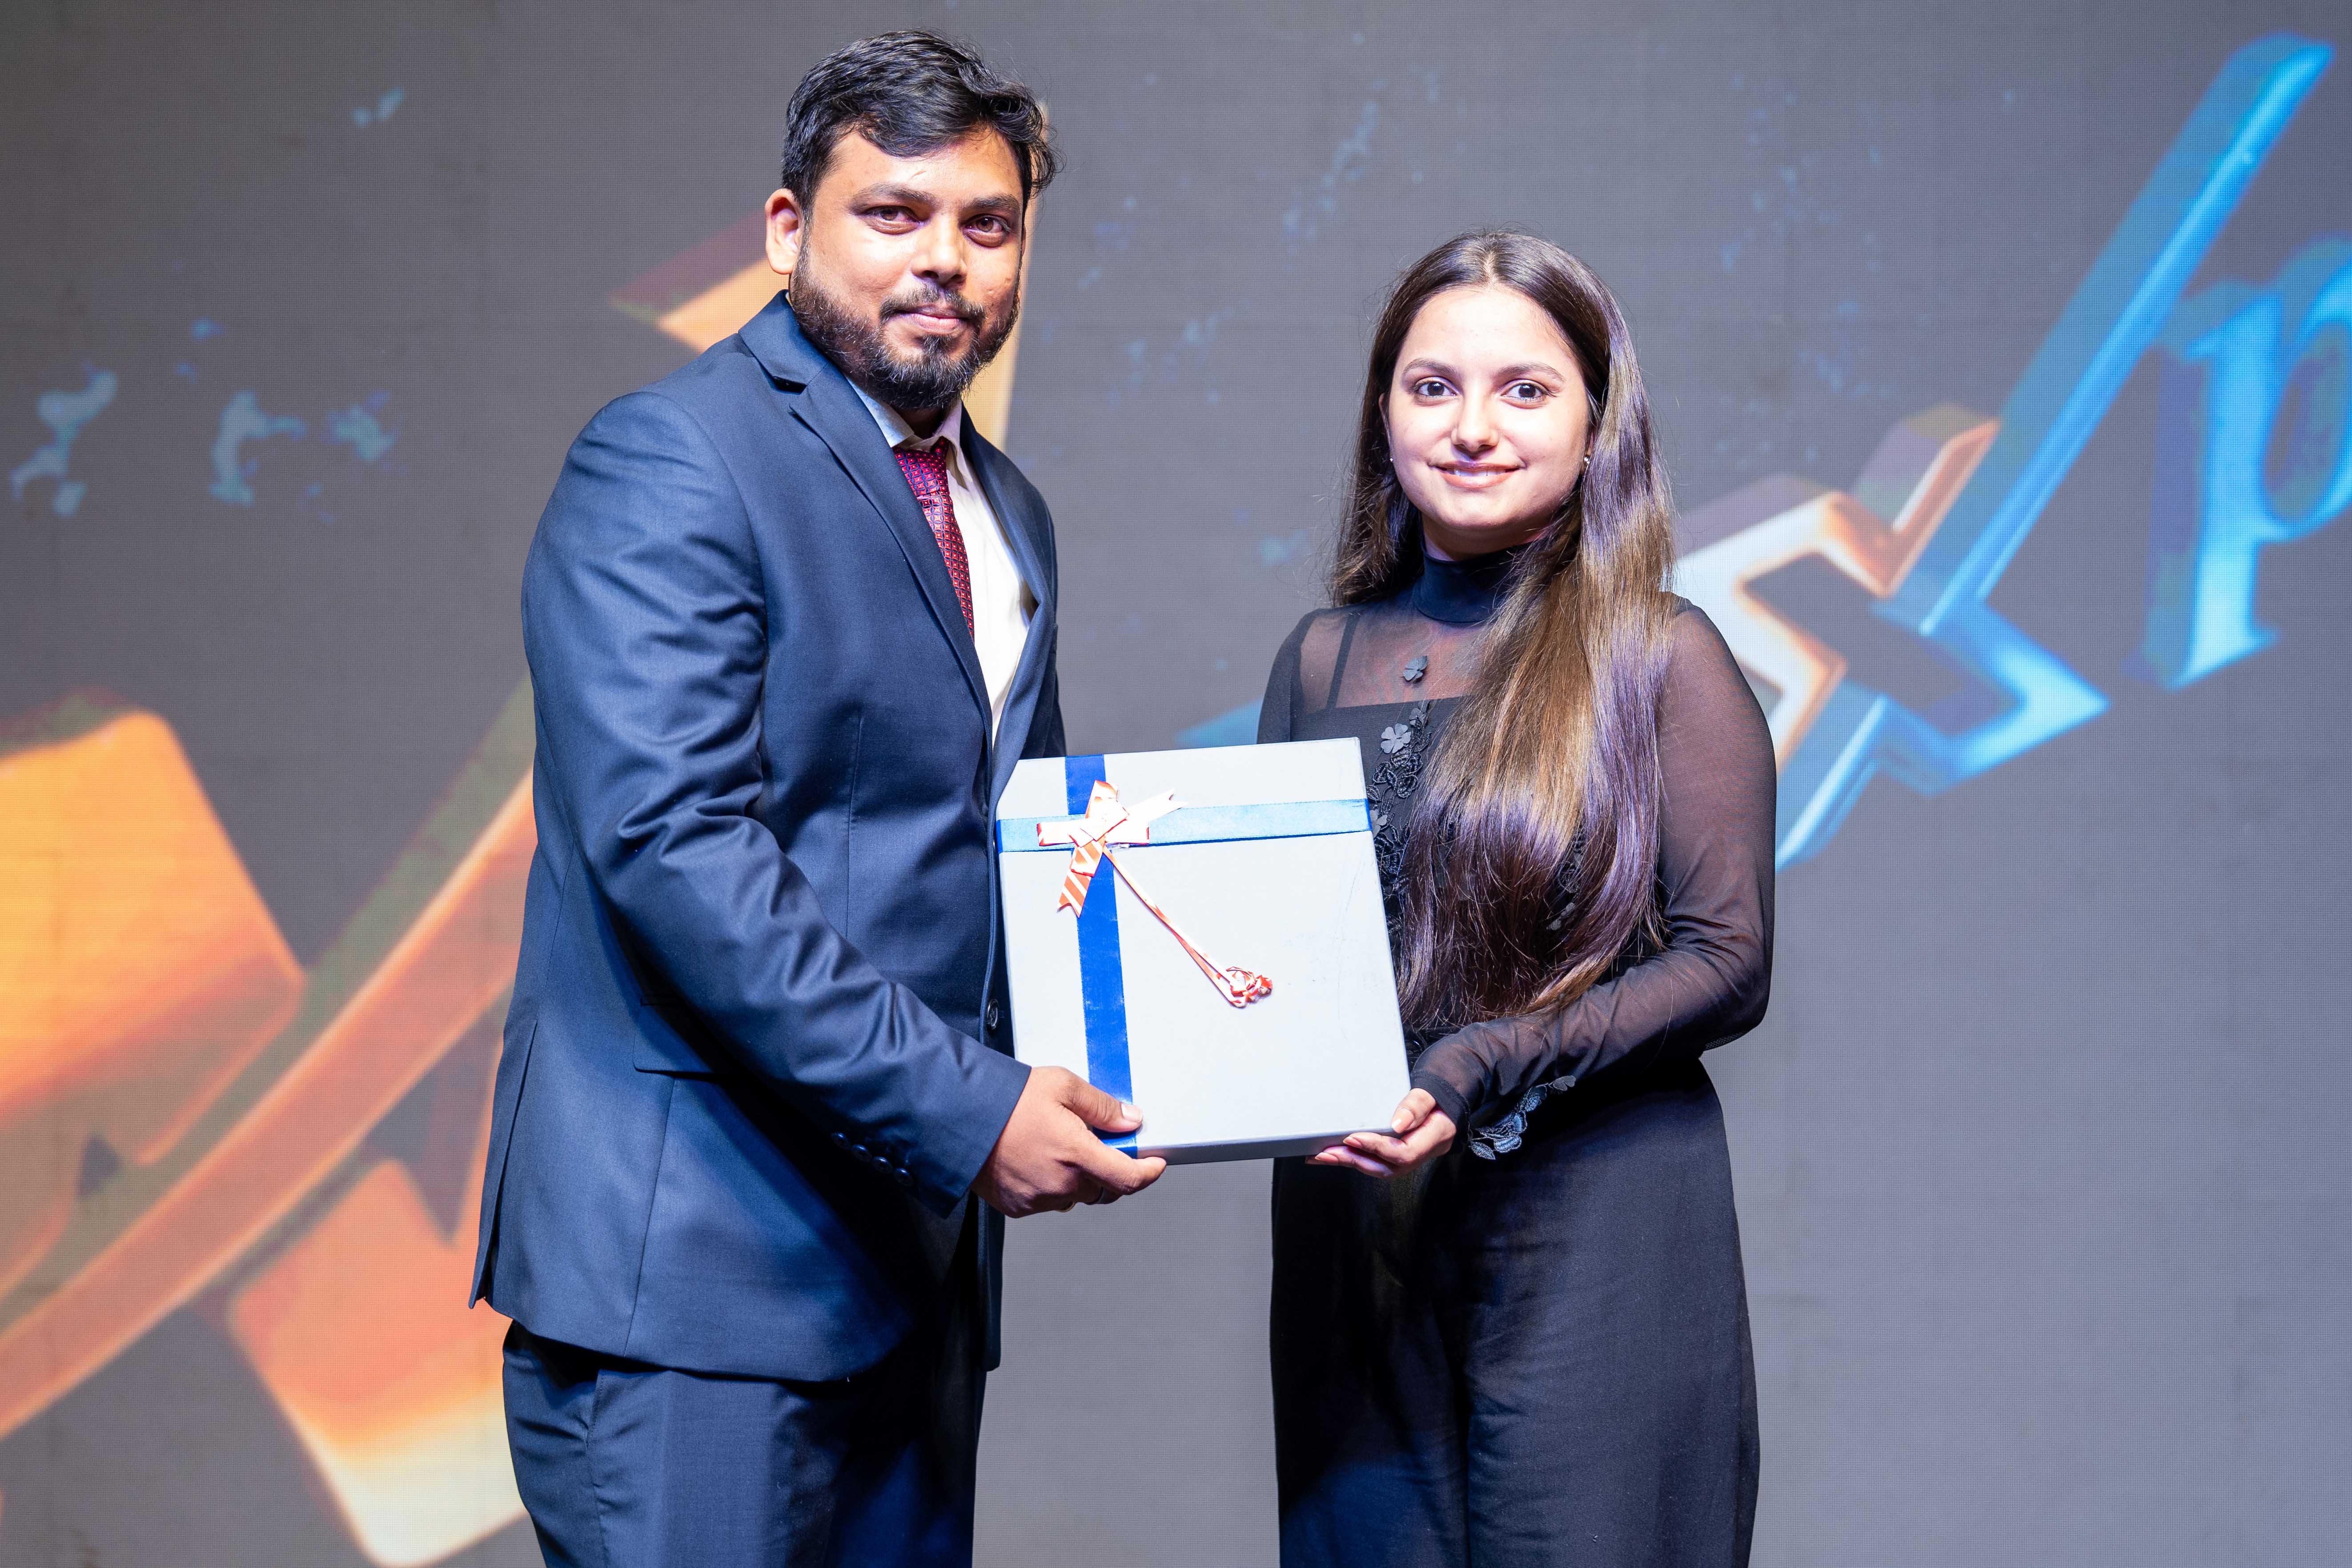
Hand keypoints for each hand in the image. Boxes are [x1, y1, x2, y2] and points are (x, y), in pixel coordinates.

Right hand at [973, 1066, 1168, 1215]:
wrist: (957, 1118)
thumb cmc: (1006, 1098)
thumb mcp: (1062, 1085)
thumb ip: (1102, 1106)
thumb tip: (1131, 1120)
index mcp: (1077, 1155)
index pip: (1128, 1179)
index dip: (1149, 1173)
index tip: (1156, 1164)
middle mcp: (1060, 1184)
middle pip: (1103, 1189)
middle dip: (1109, 1170)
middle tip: (1099, 1144)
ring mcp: (1038, 1199)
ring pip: (1075, 1196)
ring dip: (1078, 1178)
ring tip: (1058, 1147)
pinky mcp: (1018, 1207)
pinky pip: (1048, 1200)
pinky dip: (1051, 1184)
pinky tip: (1037, 1159)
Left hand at [1308, 1088, 1456, 1176]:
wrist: (1446, 1100)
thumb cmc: (1439, 1094)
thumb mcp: (1432, 1093)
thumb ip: (1416, 1106)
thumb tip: (1397, 1124)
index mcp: (1435, 1138)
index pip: (1404, 1153)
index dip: (1377, 1148)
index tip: (1352, 1137)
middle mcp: (1423, 1153)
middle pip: (1388, 1167)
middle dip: (1355, 1160)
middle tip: (1327, 1153)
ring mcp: (1412, 1156)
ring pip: (1379, 1168)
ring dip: (1350, 1161)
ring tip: (1324, 1155)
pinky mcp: (1399, 1154)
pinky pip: (1376, 1161)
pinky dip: (1354, 1157)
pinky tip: (1334, 1154)